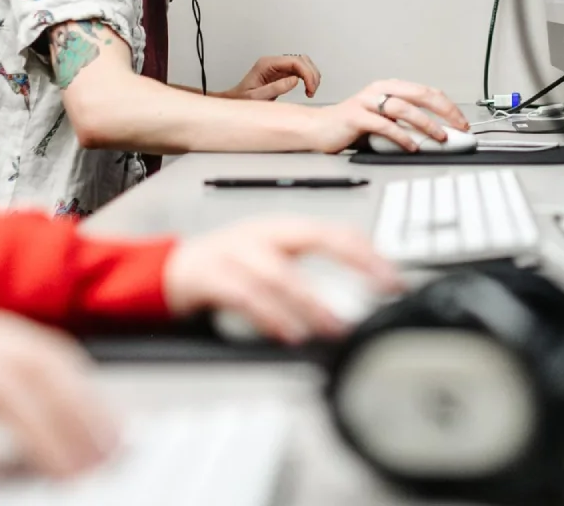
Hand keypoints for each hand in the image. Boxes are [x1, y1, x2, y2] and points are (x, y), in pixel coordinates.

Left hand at [0, 299, 115, 492]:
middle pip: (34, 356)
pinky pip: (34, 359)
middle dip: (77, 410)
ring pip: (43, 352)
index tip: (68, 471)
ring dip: (81, 398)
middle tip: (106, 460)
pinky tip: (82, 420)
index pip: (0, 377)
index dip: (42, 425)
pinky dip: (67, 390)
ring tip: (109, 444)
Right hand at [163, 216, 401, 339]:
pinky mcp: (209, 276)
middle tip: (384, 287)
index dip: (369, 252)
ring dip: (311, 301)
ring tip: (336, 325)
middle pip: (316, 237)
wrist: (168, 270)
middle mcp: (262, 235)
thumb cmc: (227, 268)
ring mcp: (234, 252)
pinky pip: (244, 296)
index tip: (396, 279)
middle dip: (355, 259)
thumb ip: (308, 274)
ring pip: (280, 273)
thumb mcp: (272, 262)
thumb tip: (356, 301)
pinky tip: (288, 334)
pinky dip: (268, 315)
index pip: (335, 231)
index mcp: (282, 230)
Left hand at [216, 54, 321, 100]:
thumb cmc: (241, 100)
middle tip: (312, 90)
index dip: (307, 73)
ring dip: (311, 76)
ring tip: (311, 91)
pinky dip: (307, 78)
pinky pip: (300, 71)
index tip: (310, 87)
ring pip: (303, 63)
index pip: (294, 61)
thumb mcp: (256, 97)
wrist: (235, 102)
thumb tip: (294, 80)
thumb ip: (275, 88)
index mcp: (266, 64)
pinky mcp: (282, 74)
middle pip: (301, 59)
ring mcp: (278, 67)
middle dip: (311, 74)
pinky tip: (307, 88)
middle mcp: (273, 62)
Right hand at [299, 79, 469, 152]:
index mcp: (389, 87)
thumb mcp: (384, 121)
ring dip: (426, 123)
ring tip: (440, 137)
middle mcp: (379, 90)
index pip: (426, 91)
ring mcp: (367, 102)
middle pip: (420, 94)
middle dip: (444, 111)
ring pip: (404, 108)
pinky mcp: (356, 117)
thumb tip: (436, 136)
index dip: (448, 105)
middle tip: (459, 126)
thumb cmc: (352, 126)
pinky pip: (384, 125)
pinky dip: (401, 136)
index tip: (462, 121)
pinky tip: (412, 146)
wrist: (318, 129)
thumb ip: (405, 123)